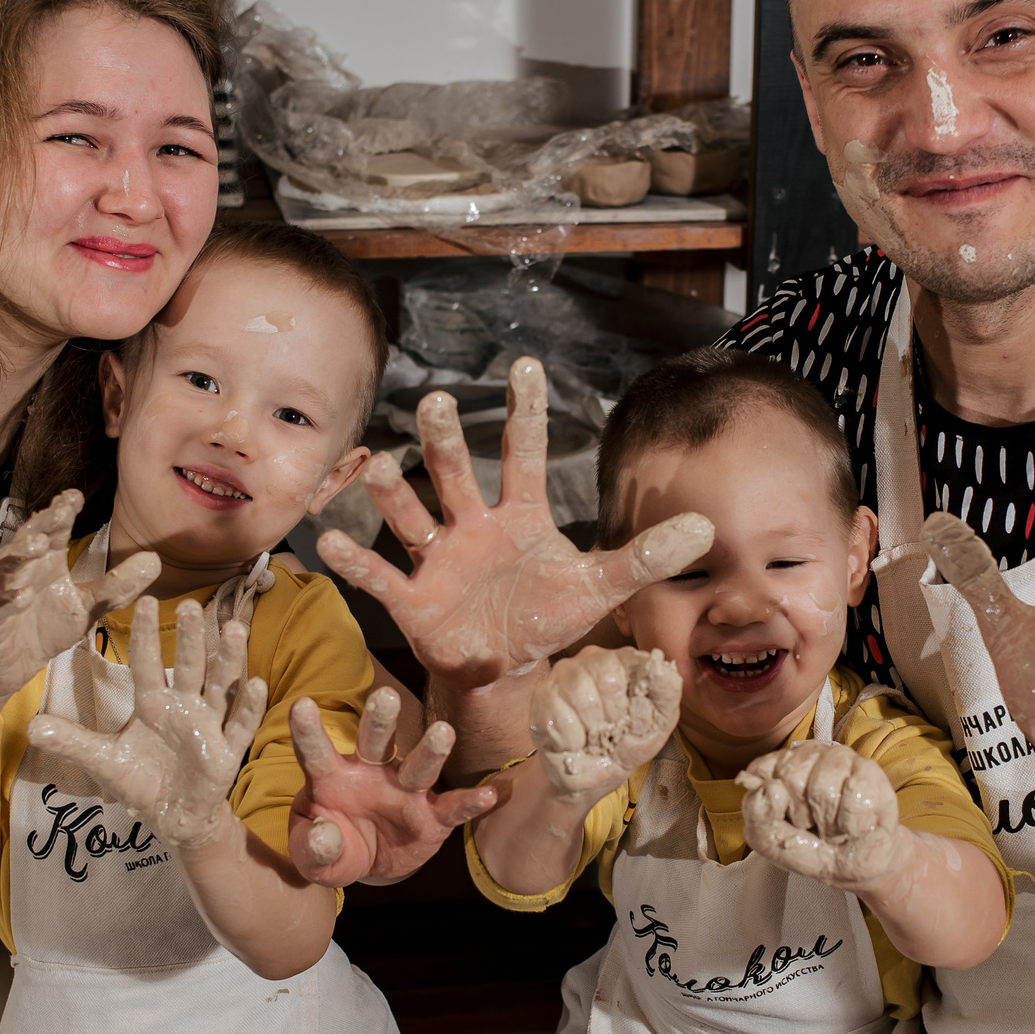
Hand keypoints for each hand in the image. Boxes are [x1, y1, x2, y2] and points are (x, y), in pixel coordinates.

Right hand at [0, 491, 159, 713]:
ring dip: (19, 555)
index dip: (60, 512)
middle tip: (58, 512)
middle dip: (42, 526)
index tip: (74, 496)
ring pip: (6, 569)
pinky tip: (21, 597)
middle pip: (27, 541)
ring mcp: (0, 595)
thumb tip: (154, 560)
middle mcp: (21, 572)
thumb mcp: (90, 606)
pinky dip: (6, 603)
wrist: (15, 665)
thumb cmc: (49, 626)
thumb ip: (118, 584)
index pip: (53, 531)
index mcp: (45, 562)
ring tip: (38, 546)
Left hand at [24, 596, 265, 851]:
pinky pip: (240, 725)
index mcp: (152, 704)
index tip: (145, 601)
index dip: (146, 635)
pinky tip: (255, 683)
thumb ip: (72, 741)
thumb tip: (30, 727)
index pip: (148, 664)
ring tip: (233, 629)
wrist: (172, 815)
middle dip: (192, 638)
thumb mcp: (103, 760)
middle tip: (192, 606)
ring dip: (228, 659)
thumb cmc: (140, 780)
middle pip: (190, 666)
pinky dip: (249, 706)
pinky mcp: (227, 751)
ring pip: (221, 686)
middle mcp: (183, 707)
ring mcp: (208, 725)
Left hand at [284, 690, 495, 883]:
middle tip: (385, 695)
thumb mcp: (313, 857)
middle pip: (376, 742)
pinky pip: (453, 807)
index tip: (300, 705)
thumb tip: (323, 834)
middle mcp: (371, 774)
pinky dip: (470, 802)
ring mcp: (405, 792)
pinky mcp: (433, 816)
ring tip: (443, 732)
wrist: (369, 862)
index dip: (308, 730)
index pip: (316, 752)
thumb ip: (312, 848)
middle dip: (381, 719)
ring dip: (430, 750)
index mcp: (331, 777)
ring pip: (419, 766)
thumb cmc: (333, 848)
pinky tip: (488, 794)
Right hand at [315, 357, 712, 686]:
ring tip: (379, 466)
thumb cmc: (547, 617)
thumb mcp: (599, 587)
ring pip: (412, 516)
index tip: (525, 364)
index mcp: (520, 516)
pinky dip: (355, 563)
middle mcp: (472, 526)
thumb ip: (644, 555)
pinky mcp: (411, 599)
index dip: (524, 413)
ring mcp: (437, 559)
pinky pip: (380, 577)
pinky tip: (329, 545)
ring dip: (393, 494)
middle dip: (445, 440)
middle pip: (457, 474)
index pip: (524, 454)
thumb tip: (705, 525)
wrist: (505, 669)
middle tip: (434, 401)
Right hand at [529, 646, 683, 808]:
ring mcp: (562, 674)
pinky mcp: (541, 696)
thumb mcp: (654, 729)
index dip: (634, 699)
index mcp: (623, 661)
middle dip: (613, 718)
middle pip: (608, 678)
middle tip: (609, 732)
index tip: (630, 720)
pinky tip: (573, 742)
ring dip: (592, 731)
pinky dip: (572, 741)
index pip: (635, 662)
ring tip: (591, 738)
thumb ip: (666, 698)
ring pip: (582, 696)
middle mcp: (591, 659)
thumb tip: (668, 671)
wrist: (587, 780)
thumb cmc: (621, 748)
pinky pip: (560, 718)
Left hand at [739, 739, 910, 893]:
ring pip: (823, 789)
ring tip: (834, 826)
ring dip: (828, 822)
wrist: (854, 867)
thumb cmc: (811, 847)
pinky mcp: (870, 772)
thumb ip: (756, 814)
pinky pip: (854, 796)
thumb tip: (772, 789)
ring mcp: (841, 758)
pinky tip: (853, 826)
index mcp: (779, 764)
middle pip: (791, 779)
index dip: (771, 805)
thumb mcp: (769, 839)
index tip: (784, 818)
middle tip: (813, 825)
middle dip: (801, 815)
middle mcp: (809, 753)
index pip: (761, 770)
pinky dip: (851, 824)